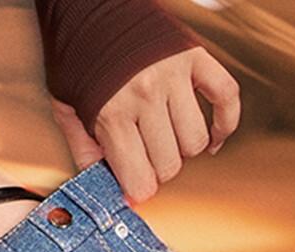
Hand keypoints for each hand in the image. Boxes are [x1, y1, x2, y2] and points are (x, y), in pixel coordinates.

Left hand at [52, 46, 240, 203]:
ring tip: (166, 139)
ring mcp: (174, 76)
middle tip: (146, 158)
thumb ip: (85, 153)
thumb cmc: (78, 64)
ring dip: (184, 149)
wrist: (92, 9)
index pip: (141, 180)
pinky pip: (227, 98)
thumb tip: (110, 190)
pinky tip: (213, 140)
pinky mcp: (196, 58)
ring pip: (195, 141)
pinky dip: (225, 125)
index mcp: (113, 115)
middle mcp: (146, 96)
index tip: (135, 187)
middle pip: (170, 165)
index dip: (138, 191)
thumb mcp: (67, 112)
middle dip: (158, 171)